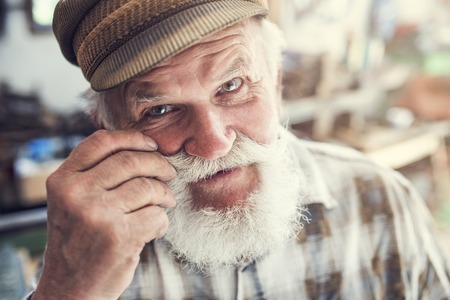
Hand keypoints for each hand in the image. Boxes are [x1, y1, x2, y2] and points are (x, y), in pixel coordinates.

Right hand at [33, 129, 175, 299]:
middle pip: (131, 161)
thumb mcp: (72, 201)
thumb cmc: (79, 240)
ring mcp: (97, 215)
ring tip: (165, 201)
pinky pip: (156, 214)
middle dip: (159, 165)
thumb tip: (142, 146)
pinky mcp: (119, 236)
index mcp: (62, 180)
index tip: (153, 145)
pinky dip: (162, 220)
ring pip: (148, 187)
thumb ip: (95, 174)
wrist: (70, 288)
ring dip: (165, 194)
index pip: (102, 141)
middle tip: (169, 174)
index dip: (134, 138)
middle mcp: (76, 193)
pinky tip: (155, 227)